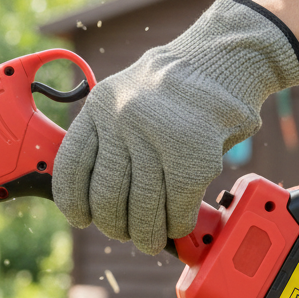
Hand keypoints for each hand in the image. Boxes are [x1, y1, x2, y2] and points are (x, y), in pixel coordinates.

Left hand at [52, 0, 298, 253]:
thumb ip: (109, 137)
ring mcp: (158, 136)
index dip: (74, 202)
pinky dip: (178, 223)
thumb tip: (96, 198)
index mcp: (100, 106)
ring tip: (152, 239)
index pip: (71, 167)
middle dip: (115, 225)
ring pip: (142, 208)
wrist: (227, 58)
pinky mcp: (193, 154)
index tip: (82, 218)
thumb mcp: (127, 97)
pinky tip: (179, 222)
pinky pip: (177, 206)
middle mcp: (123, 119)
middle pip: (106, 196)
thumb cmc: (176, 88)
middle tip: (126, 232)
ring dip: (147, 234)